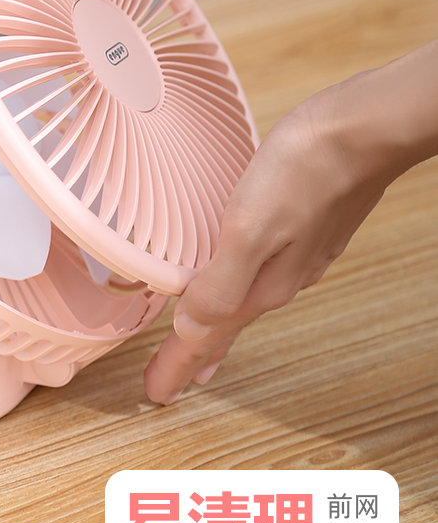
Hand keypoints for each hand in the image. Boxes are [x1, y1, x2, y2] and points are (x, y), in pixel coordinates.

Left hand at [144, 50, 437, 397]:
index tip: (155, 394)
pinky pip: (266, 270)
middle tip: (177, 377)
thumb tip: (189, 331)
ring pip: (249, 298)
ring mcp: (302, 252)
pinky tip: (241, 273)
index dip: (178, 366)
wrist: (367, 128)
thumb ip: (220, 284)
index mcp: (264, 284)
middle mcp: (285, 277)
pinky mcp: (310, 225)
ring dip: (221, 321)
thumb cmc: (309, 168)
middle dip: (200, 353)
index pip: (210, 338)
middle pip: (229, 324)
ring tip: (205, 338)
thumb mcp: (251, 229)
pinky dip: (242, 284)